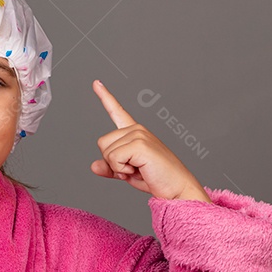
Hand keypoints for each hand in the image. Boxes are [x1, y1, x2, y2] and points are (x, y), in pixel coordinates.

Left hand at [89, 80, 210, 201]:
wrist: (177, 189)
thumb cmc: (156, 179)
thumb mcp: (127, 173)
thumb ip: (110, 167)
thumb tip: (94, 166)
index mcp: (135, 133)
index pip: (117, 111)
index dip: (105, 97)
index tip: (96, 82)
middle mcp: (136, 129)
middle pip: (102, 143)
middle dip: (111, 162)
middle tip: (132, 169)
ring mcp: (139, 134)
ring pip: (106, 152)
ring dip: (117, 167)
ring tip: (137, 170)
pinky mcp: (140, 144)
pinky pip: (113, 159)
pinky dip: (121, 170)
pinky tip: (137, 170)